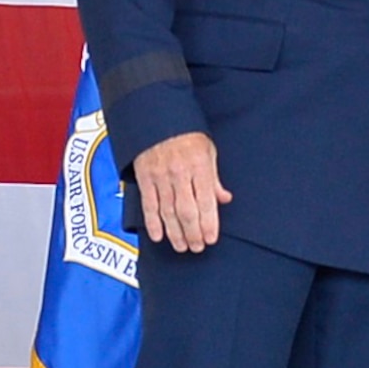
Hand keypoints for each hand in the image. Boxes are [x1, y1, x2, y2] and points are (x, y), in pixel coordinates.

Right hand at [132, 131, 231, 252]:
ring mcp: (160, 177)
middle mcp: (180, 174)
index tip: (211, 238)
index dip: (208, 223)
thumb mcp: (209, 151)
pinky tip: (158, 236)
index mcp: (199, 166)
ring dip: (175, 232)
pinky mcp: (144, 179)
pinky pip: (149, 205)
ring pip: (167, 211)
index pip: (206, 201)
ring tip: (182, 247)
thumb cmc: (188, 134)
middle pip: (186, 210)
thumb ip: (214, 178)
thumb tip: (224, 199)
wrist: (158, 119)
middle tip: (197, 247)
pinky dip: (152, 222)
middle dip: (193, 232)